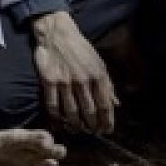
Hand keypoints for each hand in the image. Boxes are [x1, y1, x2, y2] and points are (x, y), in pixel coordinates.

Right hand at [31, 11, 118, 134]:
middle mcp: (83, 80)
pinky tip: (61, 119)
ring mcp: (65, 81)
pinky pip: (53, 107)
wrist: (57, 33)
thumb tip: (116, 104)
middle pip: (89, 113)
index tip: (106, 130)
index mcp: (98, 75)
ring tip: (78, 128)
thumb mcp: (99, 63)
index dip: (106, 122)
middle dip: (92, 126)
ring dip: (76, 125)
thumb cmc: (80, 49)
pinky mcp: (49, 81)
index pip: (105, 106)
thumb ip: (107, 85)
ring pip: (72, 113)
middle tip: (91, 132)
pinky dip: (58, 117)